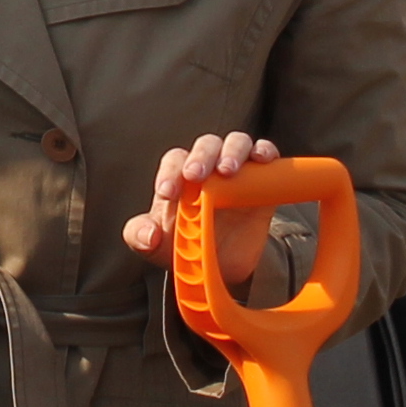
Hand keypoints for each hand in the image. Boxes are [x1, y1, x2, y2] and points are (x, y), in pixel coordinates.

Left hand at [125, 129, 282, 297]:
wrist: (221, 263)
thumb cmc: (184, 245)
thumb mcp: (154, 246)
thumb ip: (139, 236)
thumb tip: (148, 235)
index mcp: (180, 177)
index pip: (174, 161)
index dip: (169, 172)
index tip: (166, 193)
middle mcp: (209, 167)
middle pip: (206, 145)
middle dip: (200, 156)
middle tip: (195, 174)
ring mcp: (237, 171)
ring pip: (236, 143)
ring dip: (232, 151)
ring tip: (227, 170)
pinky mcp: (262, 181)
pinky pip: (266, 154)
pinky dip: (265, 151)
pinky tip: (262, 159)